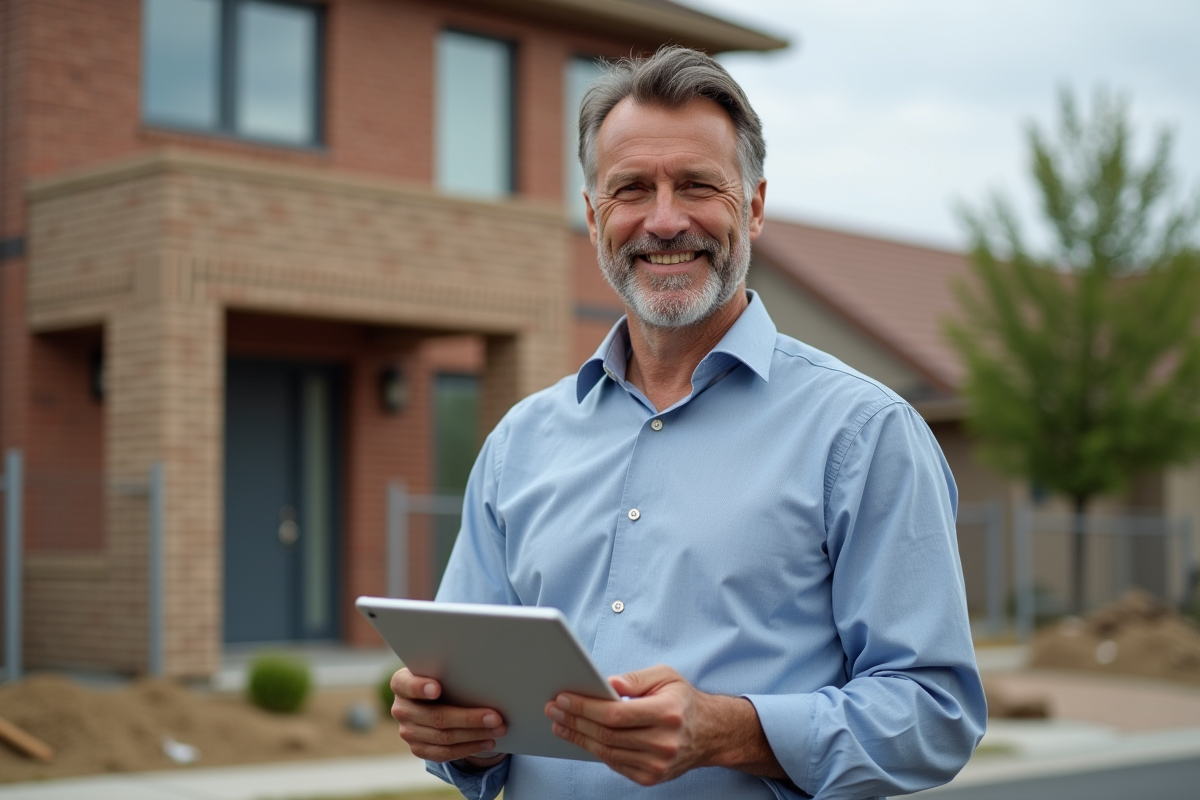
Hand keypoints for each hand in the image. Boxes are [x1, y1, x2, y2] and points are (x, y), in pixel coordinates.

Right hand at [390, 667, 508, 767]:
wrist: (431, 700)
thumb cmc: (442, 677)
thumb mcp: (441, 670)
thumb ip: (451, 671)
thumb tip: (484, 677)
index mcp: (401, 683)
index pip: (407, 684)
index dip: (420, 687)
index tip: (437, 689)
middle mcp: (400, 709)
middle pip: (436, 716)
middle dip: (469, 718)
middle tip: (496, 717)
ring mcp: (407, 732)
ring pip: (444, 737)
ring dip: (475, 735)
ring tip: (498, 729)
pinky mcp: (418, 749)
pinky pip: (444, 754)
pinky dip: (469, 748)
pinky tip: (487, 741)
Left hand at [544, 664, 784, 784]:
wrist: (709, 733)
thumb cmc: (683, 700)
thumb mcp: (666, 676)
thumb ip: (635, 679)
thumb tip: (606, 683)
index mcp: (667, 713)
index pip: (615, 714)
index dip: (585, 707)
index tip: (563, 698)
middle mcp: (664, 742)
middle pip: (607, 735)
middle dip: (575, 720)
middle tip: (554, 709)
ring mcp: (657, 764)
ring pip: (607, 752)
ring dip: (579, 737)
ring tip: (560, 723)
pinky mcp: (651, 777)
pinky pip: (614, 764)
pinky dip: (594, 750)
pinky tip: (581, 737)